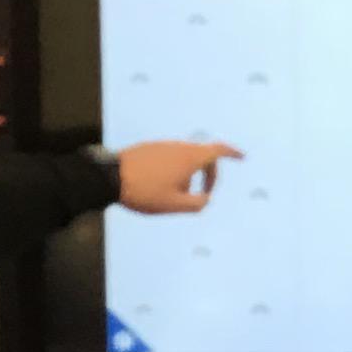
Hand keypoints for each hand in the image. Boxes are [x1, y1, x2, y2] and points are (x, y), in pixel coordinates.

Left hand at [114, 140, 240, 214]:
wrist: (109, 177)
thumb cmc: (146, 192)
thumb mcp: (175, 205)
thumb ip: (197, 204)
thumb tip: (205, 199)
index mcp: (190, 158)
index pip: (218, 151)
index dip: (232, 153)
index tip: (241, 157)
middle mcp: (178, 147)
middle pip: (202, 156)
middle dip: (208, 174)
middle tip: (203, 193)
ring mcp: (162, 145)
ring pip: (184, 158)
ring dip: (188, 174)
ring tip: (174, 195)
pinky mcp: (149, 148)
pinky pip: (169, 157)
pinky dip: (173, 170)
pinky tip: (158, 187)